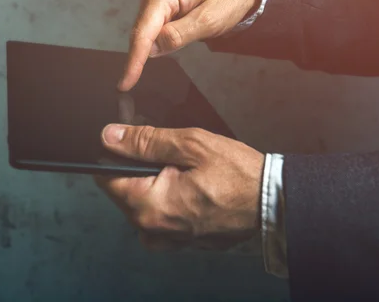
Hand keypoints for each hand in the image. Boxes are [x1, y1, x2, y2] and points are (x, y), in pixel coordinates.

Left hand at [94, 124, 264, 250]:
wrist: (272, 202)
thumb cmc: (237, 175)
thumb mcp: (190, 145)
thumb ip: (145, 141)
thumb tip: (109, 136)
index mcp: (149, 207)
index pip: (105, 178)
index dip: (115, 154)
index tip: (134, 142)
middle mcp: (153, 230)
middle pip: (124, 191)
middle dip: (139, 168)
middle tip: (172, 154)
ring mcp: (168, 239)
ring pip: (143, 204)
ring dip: (155, 184)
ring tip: (185, 171)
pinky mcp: (182, 241)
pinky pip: (162, 217)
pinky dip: (169, 200)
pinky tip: (192, 188)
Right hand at [118, 0, 258, 91]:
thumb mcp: (209, 20)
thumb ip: (179, 35)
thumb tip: (152, 50)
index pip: (143, 33)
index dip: (133, 61)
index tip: (125, 83)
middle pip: (140, 34)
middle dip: (137, 58)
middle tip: (130, 82)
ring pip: (144, 32)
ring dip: (146, 50)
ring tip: (150, 64)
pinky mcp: (161, 4)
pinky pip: (152, 28)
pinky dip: (154, 42)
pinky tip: (159, 50)